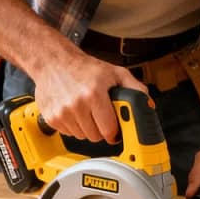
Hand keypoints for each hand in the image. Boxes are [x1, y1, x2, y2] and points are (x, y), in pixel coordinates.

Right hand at [32, 52, 148, 143]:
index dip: (115, 131)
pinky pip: (69, 133)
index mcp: (94, 93)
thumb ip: (135, 89)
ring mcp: (62, 112)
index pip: (109, 130)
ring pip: (82, 136)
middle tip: (101, 116)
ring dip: (87, 128)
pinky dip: (74, 126)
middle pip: (96, 137)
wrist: (53, 61)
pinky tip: (74, 111)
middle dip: (101, 129)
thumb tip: (147, 105)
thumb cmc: (84, 68)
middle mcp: (77, 104)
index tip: (116, 129)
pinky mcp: (52, 118)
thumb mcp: (115, 72)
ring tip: (87, 111)